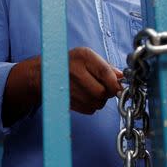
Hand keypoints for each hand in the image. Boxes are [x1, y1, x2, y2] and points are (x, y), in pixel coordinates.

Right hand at [2, 47, 122, 124]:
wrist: (44, 74)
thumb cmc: (71, 63)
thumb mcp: (88, 57)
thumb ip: (106, 67)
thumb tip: (121, 77)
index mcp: (83, 56)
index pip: (105, 73)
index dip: (115, 82)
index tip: (119, 86)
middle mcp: (75, 72)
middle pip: (102, 92)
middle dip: (108, 92)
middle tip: (104, 87)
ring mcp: (70, 89)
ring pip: (98, 103)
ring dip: (100, 99)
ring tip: (92, 89)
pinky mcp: (69, 102)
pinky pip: (91, 110)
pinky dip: (92, 105)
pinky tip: (84, 95)